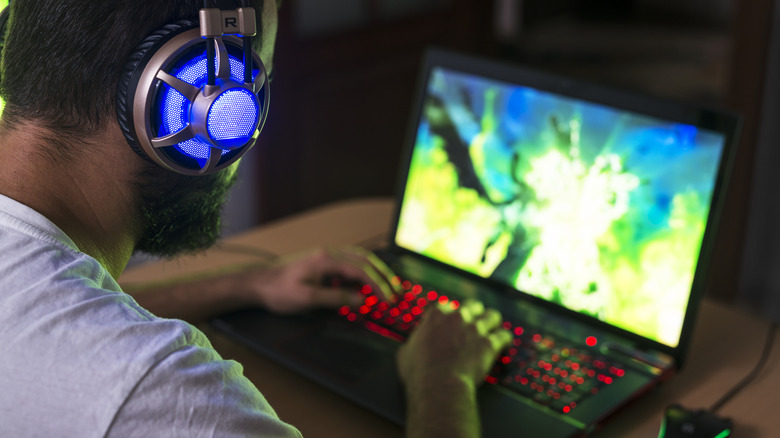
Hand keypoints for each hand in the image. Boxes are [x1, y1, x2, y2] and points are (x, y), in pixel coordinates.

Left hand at [248, 246, 399, 313]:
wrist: (258, 283)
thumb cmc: (278, 291)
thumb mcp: (308, 299)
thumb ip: (336, 298)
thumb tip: (361, 299)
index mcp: (327, 260)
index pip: (361, 271)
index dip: (377, 286)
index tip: (388, 299)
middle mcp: (329, 254)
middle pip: (365, 260)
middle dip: (383, 276)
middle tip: (396, 291)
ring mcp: (326, 256)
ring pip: (359, 259)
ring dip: (375, 272)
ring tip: (387, 286)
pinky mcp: (322, 262)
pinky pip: (349, 263)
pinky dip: (362, 272)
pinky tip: (365, 283)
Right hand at [397, 300, 512, 389]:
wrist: (438, 385)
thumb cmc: (419, 371)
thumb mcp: (405, 352)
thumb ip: (413, 342)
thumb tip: (411, 346)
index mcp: (436, 314)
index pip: (446, 305)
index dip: (449, 314)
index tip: (450, 322)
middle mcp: (458, 316)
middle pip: (473, 305)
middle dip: (475, 313)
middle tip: (475, 322)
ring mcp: (475, 328)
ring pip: (492, 315)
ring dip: (492, 322)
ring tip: (493, 328)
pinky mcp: (489, 343)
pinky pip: (504, 335)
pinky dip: (505, 339)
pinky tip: (505, 343)